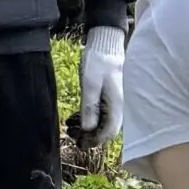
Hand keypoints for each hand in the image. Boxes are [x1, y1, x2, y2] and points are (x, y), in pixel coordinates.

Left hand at [78, 25, 126, 147]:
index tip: (79, 143)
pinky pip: (99, 115)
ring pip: (101, 124)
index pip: (109, 132)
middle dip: (87, 135)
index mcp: (118, 105)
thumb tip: (88, 128)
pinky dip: (86, 118)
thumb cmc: (99, 62)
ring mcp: (114, 103)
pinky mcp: (107, 99)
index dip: (94, 141)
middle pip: (105, 131)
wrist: (105, 46)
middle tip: (70, 133)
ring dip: (85, 128)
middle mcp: (119, 107)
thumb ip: (90, 106)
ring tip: (69, 125)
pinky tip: (74, 117)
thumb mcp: (90, 83)